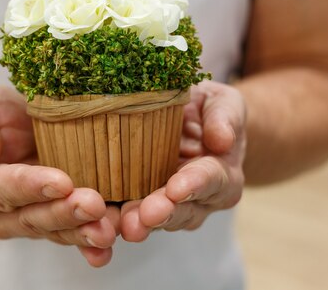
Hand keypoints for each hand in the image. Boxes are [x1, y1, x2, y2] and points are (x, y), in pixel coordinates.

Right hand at [0, 86, 119, 266]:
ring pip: (52, 231)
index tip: (61, 181)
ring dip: (81, 232)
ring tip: (107, 229)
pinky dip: (89, 243)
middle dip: (63, 213)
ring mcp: (23, 220)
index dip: (30, 186)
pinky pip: (69, 234)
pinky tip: (107, 247)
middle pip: (29, 217)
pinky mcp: (50, 220)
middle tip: (94, 205)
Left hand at [120, 81, 245, 240]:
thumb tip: (223, 139)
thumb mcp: (222, 103)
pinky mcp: (143, 206)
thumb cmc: (209, 110)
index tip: (177, 189)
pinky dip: (118, 220)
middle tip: (147, 215)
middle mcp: (200, 199)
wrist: (194, 124)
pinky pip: (132, 216)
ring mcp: (172, 206)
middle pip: (184, 210)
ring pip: (157, 220)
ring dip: (140, 222)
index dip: (195, 184)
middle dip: (164, 213)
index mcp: (223, 173)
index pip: (212, 180)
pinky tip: (103, 221)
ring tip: (125, 224)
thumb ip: (224, 117)